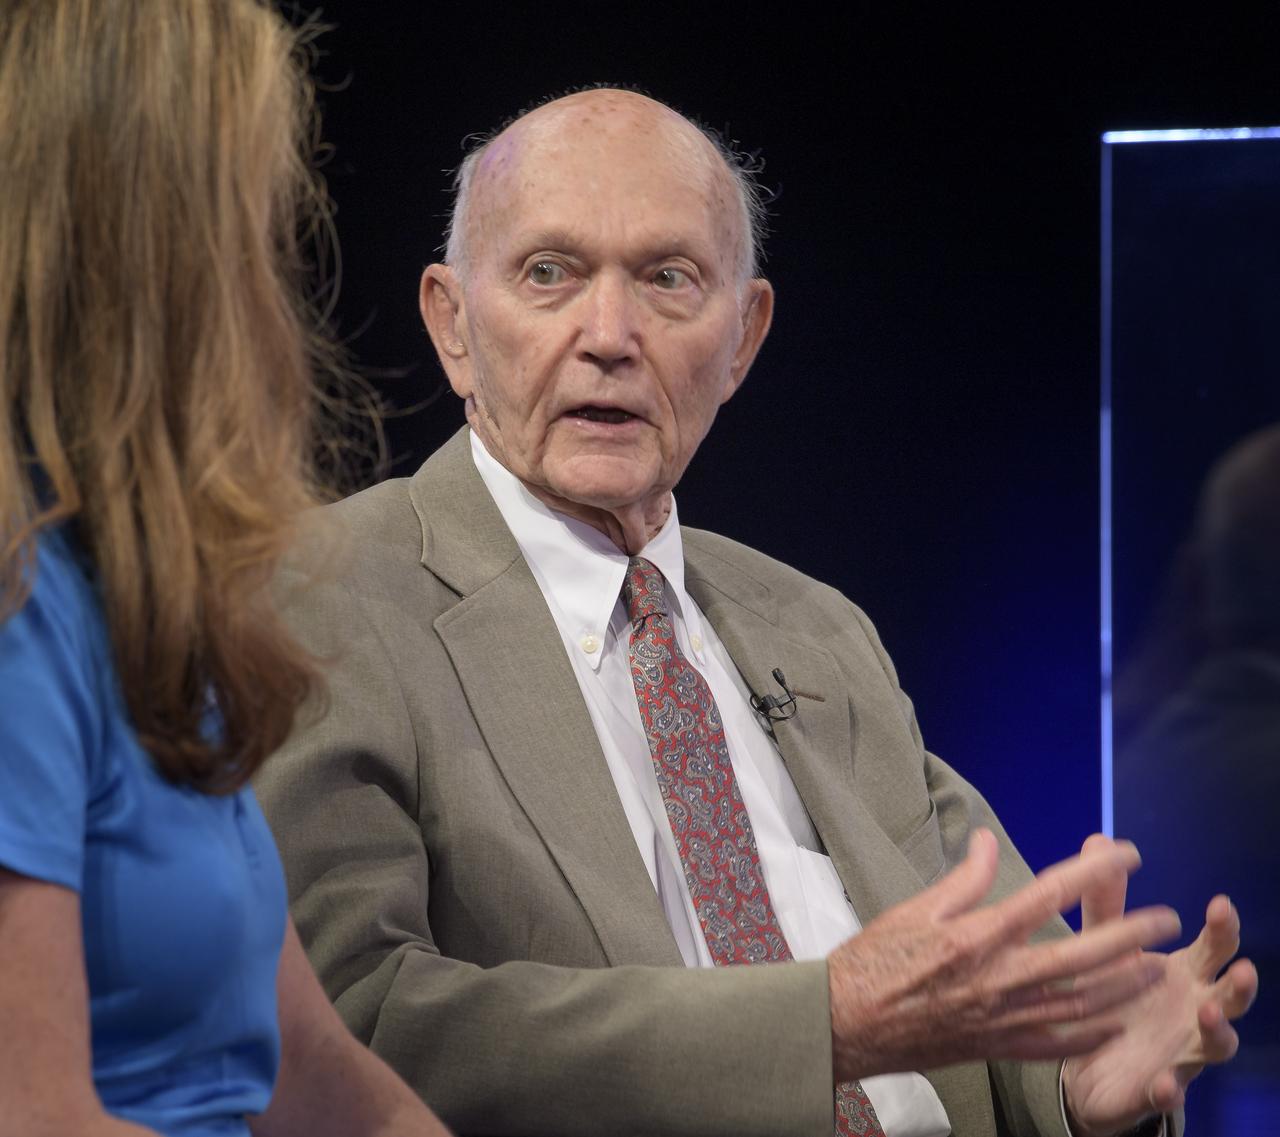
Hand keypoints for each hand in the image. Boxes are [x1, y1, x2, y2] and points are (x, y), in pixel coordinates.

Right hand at [827, 829, 1180, 1082]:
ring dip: (1123, 984)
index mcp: (976, 934)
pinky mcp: (997, 1047)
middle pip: (1080, 953)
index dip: (1093, 872)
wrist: (848, 1021)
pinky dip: (1091, 1035)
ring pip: (1079, 1003)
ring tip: (1156, 967)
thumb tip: (989, 840)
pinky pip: (1055, 1044)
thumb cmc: (875, 959)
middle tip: (1164, 918)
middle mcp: (997, 976)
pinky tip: (1117, 1023)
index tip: (1127, 856)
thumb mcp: (914, 908)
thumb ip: (963, 878)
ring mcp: (1001, 1017)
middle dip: (1129, 934)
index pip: (1048, 894)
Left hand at [1062, 835, 1258, 1135]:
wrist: (1088, 1060)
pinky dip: (1170, 1088)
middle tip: (1243, 969)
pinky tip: (1164, 1083)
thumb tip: (1099, 839)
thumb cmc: (1112, 991)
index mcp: (1185, 972)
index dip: (1223, 928)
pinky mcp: (1159, 1086)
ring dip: (1218, 1030)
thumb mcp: (1104, 945)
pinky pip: (1170, 1092)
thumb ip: (1105, 900)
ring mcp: (1183, 1050)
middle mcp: (1195, 1009)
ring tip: (1208, 1014)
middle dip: (1241, 985)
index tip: (1220, 904)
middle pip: (1231, 996)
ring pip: (1216, 1044)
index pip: (1215, 947)